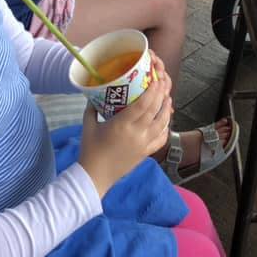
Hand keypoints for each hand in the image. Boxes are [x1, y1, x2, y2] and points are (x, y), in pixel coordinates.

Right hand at [78, 51, 172, 197]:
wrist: (95, 176)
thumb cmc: (90, 150)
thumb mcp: (88, 125)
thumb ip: (92, 108)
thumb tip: (95, 94)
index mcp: (122, 124)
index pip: (142, 104)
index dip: (152, 91)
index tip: (155, 80)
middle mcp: (136, 133)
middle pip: (154, 110)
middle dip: (161, 95)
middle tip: (163, 84)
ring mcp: (143, 144)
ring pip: (162, 124)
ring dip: (166, 110)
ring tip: (168, 99)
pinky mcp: (146, 153)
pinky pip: (161, 139)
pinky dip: (165, 128)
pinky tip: (165, 121)